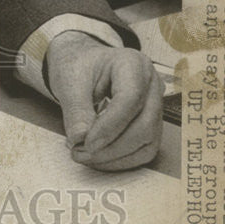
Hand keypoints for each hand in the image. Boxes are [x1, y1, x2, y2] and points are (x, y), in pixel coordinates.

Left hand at [45, 32, 162, 170]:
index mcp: (133, 64)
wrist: (82, 66)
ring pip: (147, 141)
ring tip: (85, 155)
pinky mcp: (151, 124)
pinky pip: (144, 149)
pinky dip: (121, 159)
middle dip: (112, 146)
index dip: (109, 126)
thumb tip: (80, 139)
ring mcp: (155, 105)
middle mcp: (150, 84)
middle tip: (81, 152)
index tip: (87, 143)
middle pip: (144, 124)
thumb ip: (76, 109)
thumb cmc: (78, 68)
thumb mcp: (69, 82)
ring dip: (115, 156)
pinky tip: (99, 157)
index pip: (131, 98)